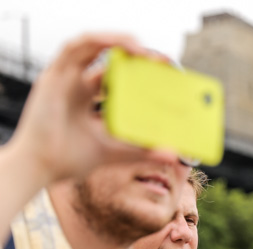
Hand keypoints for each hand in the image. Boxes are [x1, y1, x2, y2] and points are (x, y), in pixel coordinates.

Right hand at [8, 33, 179, 185]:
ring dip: (118, 42)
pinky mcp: (54, 75)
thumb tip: (173, 155)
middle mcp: (77, 84)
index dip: (139, 70)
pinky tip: (120, 45)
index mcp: (89, 99)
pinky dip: (97, 41)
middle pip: (107, 60)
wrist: (41, 166)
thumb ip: (142, 152)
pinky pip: (75, 47)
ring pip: (92, 47)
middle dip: (133, 54)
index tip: (164, 70)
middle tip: (160, 59)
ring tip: (143, 49)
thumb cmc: (70, 158)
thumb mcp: (115, 152)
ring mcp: (65, 78)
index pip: (117, 76)